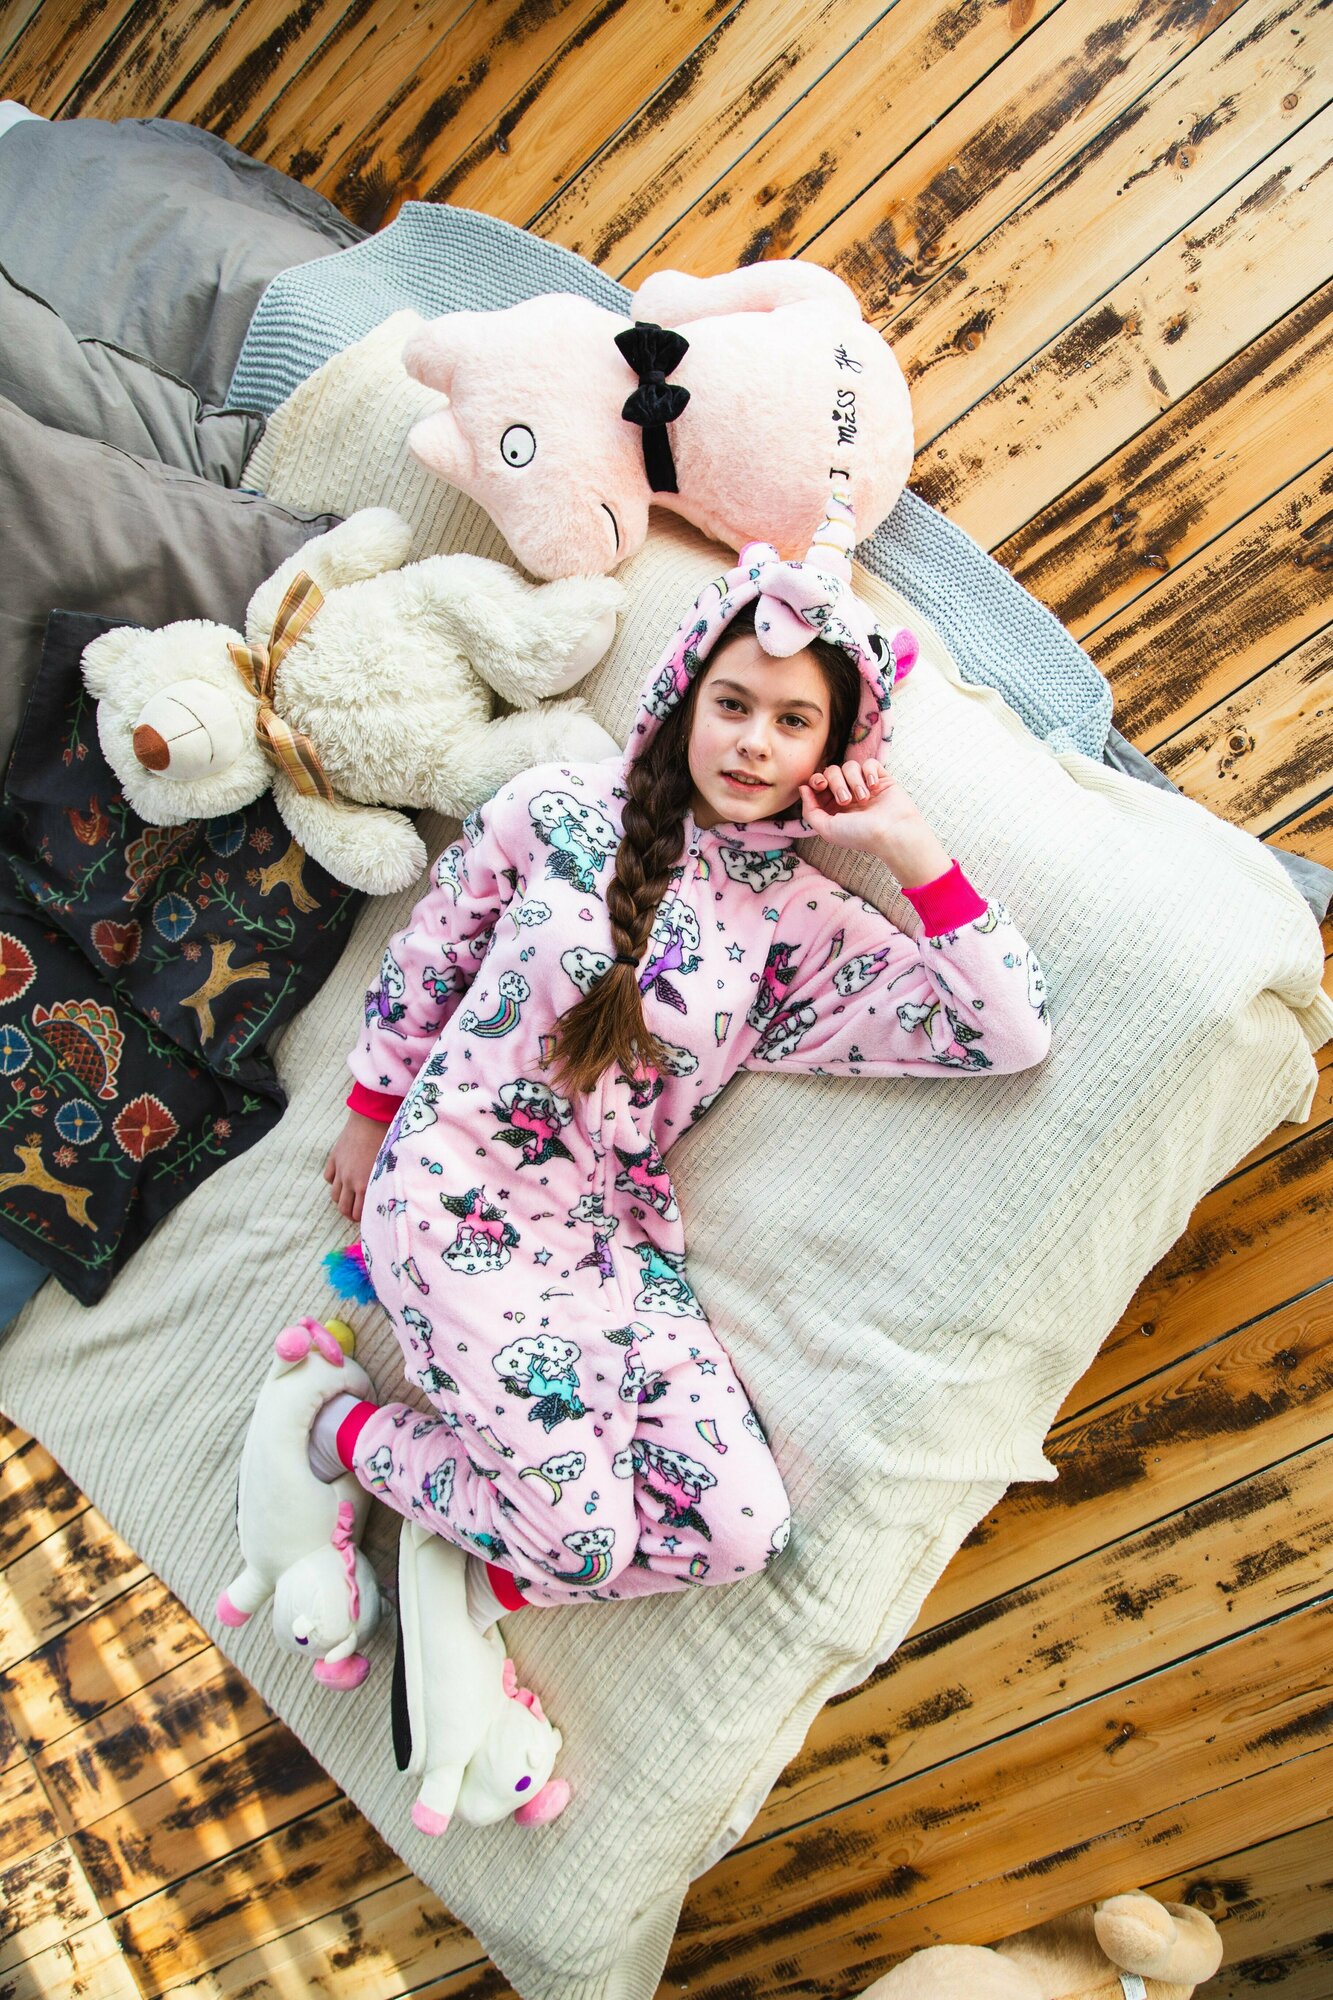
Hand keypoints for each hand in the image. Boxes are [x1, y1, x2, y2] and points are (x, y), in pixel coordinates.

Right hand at [323, 1110, 386, 1225]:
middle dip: (350, 1214)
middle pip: (343, 1209)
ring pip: (335, 1196)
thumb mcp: (389, 1167)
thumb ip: (384, 1185)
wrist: (372, 1119)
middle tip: (358, 1213)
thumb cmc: (388, 1141)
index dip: (362, 1220)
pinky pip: (328, 1178)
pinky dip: (334, 1181)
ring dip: (342, 1200)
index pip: (358, 1214)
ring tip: (350, 1198)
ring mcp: (340, 1170)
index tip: (369, 1218)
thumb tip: (388, 1200)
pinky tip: (342, 1179)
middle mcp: (350, 1181)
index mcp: (366, 1185)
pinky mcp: (334, 1159)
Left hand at [799, 761, 950, 881]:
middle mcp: (848, 794)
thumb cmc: (860, 834)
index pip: (818, 782)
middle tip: (846, 800)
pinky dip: (869, 773)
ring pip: (850, 765)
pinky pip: (869, 763)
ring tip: (864, 799)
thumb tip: (802, 788)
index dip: (817, 780)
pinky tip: (875, 787)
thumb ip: (810, 810)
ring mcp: (865, 785)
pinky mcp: (881, 778)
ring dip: (854, 782)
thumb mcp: (826, 828)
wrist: (892, 833)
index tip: (821, 786)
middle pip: (832, 771)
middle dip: (836, 783)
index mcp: (833, 806)